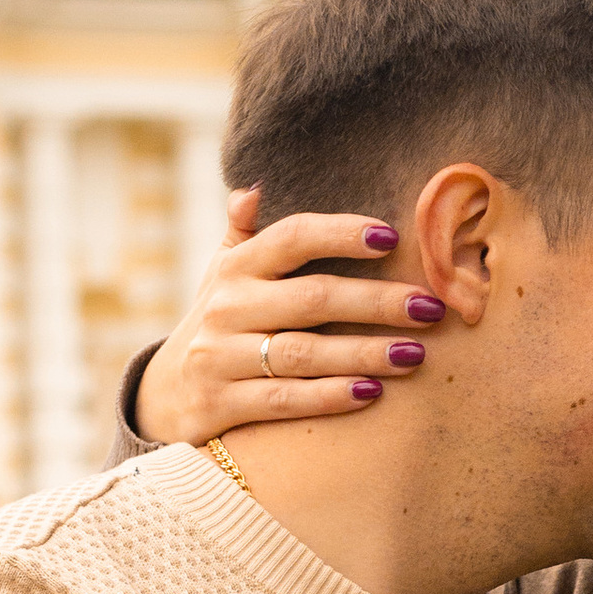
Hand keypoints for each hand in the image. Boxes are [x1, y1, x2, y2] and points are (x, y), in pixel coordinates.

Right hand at [133, 187, 488, 443]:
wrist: (162, 397)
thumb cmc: (218, 326)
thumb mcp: (222, 276)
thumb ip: (243, 234)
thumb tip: (252, 188)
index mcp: (236, 268)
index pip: (292, 238)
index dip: (341, 234)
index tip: (392, 237)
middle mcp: (226, 308)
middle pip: (313, 299)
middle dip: (377, 302)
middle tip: (430, 307)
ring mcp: (220, 357)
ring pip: (303, 353)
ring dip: (364, 353)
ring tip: (416, 354)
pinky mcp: (220, 404)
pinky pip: (285, 400)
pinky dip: (330, 396)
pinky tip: (372, 393)